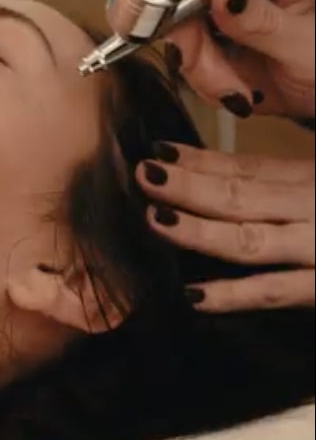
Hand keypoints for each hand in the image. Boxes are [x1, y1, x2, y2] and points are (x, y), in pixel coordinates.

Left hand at [137, 144, 314, 312]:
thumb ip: (302, 150)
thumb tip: (249, 143)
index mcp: (314, 178)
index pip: (248, 168)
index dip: (199, 161)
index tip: (159, 151)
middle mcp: (313, 207)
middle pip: (240, 195)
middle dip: (187, 185)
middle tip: (142, 173)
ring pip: (247, 240)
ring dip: (198, 231)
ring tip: (155, 220)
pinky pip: (273, 292)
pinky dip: (232, 294)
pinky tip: (191, 296)